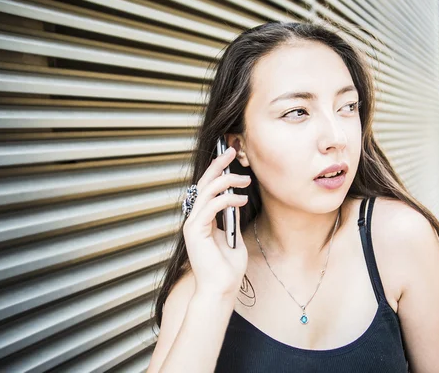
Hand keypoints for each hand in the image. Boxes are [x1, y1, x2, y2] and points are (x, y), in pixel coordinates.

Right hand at [182, 146, 250, 299]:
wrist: (221, 288)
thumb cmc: (228, 267)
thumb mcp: (234, 234)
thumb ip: (231, 217)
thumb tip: (236, 198)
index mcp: (202, 218)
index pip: (208, 187)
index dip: (218, 170)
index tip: (232, 155)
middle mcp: (194, 218)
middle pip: (204, 183)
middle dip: (218, 164)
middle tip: (233, 150)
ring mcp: (193, 223)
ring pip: (207, 191)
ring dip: (227, 181)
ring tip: (245, 180)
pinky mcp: (195, 230)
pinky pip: (211, 206)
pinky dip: (227, 199)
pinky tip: (241, 199)